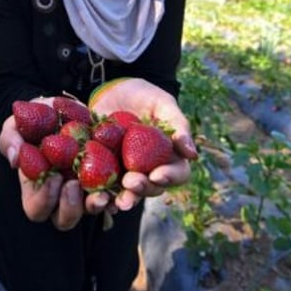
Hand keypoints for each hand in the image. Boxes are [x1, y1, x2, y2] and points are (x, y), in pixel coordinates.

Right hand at [0, 103, 109, 229]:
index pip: (37, 209)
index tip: (53, 177)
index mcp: (37, 189)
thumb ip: (10, 139)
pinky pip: (116, 194)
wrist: (64, 109)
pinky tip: (123, 185)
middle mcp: (61, 196)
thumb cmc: (33, 119)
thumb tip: (14, 159)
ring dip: (96, 205)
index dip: (44, 200)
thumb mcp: (16, 124)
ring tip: (101, 193)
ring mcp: (85, 190)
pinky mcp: (107, 178)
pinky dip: (120, 194)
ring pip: (92, 211)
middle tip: (74, 184)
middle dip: (70, 208)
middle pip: (64, 220)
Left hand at [89, 78, 197, 209]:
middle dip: (143, 188)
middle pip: (152, 188)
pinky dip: (101, 196)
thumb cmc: (144, 95)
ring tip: (115, 201)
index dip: (170, 178)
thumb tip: (193, 155)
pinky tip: (97, 198)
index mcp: (169, 156)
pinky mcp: (103, 170)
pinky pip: (104, 187)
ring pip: (128, 193)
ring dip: (123, 199)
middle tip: (131, 181)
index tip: (158, 174)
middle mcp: (149, 168)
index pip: (177, 174)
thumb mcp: (162, 104)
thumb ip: (178, 126)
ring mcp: (126, 171)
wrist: (112, 89)